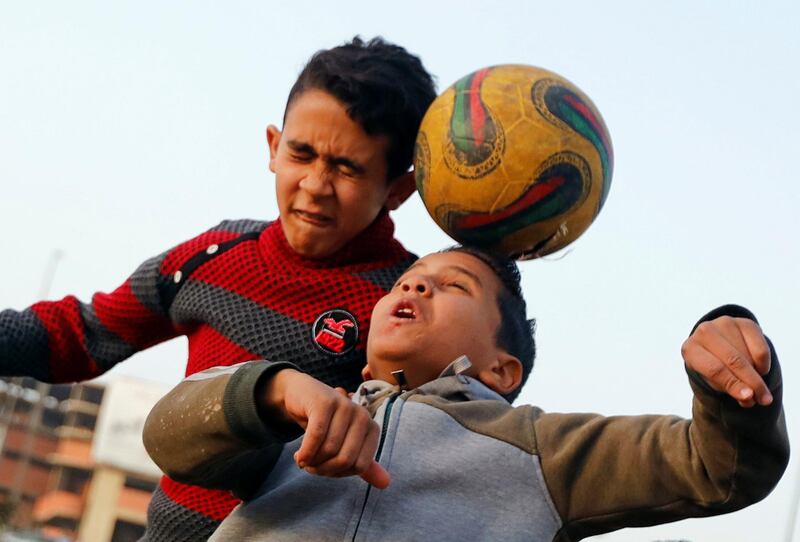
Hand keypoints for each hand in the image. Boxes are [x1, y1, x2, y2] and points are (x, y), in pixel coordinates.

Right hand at [262, 369, 389, 487]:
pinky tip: (298, 455)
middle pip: (345, 459)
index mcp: (371, 428)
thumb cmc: (325, 423)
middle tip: (310, 466)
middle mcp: (362, 415)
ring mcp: (345, 406)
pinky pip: (316, 436)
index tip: (325, 468)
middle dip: (323, 470)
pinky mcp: (325, 402)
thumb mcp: (345, 445)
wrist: (302, 395)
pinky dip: (305, 451)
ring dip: (311, 461)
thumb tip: (386, 484)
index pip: (359, 466)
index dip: (338, 473)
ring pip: (330, 449)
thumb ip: (364, 465)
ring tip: (303, 459)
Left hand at [682, 316, 772, 407]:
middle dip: (752, 382)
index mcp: (690, 349)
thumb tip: (749, 397)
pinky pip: (761, 347)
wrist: (719, 347)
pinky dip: (763, 363)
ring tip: (755, 384)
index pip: (714, 369)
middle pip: (734, 361)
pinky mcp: (744, 322)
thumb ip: (730, 389)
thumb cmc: (713, 368)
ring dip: (757, 374)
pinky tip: (757, 368)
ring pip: (748, 355)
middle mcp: (704, 332)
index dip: (733, 384)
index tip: (748, 398)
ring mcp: (724, 323)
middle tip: (765, 399)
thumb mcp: (714, 382)